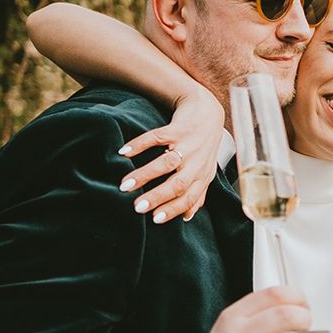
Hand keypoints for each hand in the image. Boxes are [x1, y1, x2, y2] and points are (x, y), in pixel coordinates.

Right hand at [118, 87, 223, 222]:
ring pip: (166, 163)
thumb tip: (186, 217)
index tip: (154, 220)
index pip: (190, 198)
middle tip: (137, 207)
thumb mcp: (206, 171)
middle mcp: (196, 162)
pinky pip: (157, 137)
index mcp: (203, 176)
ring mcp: (187, 145)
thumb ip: (198, 193)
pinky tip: (124, 152)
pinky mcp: (177, 128)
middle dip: (157, 197)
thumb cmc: (203, 146)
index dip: (173, 210)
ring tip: (125, 185)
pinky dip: (140, 145)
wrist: (207, 112)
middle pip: (178, 184)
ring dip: (145, 175)